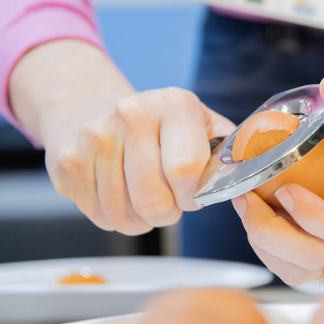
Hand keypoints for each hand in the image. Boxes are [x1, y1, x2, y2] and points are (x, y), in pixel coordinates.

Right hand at [10, 40, 234, 234]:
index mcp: (173, 104)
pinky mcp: (67, 163)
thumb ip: (231, 151)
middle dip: (168, 213)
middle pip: (154, 202)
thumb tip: (257, 174)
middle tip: (168, 197)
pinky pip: (100, 218)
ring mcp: (92, 138)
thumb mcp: (202, 123)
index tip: (193, 193)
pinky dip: (114, 216)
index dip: (193, 197)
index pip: (186, 173)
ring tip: (143, 194)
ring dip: (141, 219)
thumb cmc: (160, 125)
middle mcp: (129, 114)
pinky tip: (118, 191)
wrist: (90, 105)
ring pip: (125, 217)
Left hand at [231, 66, 323, 284]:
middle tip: (248, 195)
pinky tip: (250, 212)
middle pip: (316, 257)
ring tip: (245, 202)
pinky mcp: (309, 256)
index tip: (286, 190)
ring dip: (261, 240)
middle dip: (273, 231)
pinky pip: (283, 266)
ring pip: (296, 270)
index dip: (317, 218)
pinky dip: (260, 245)